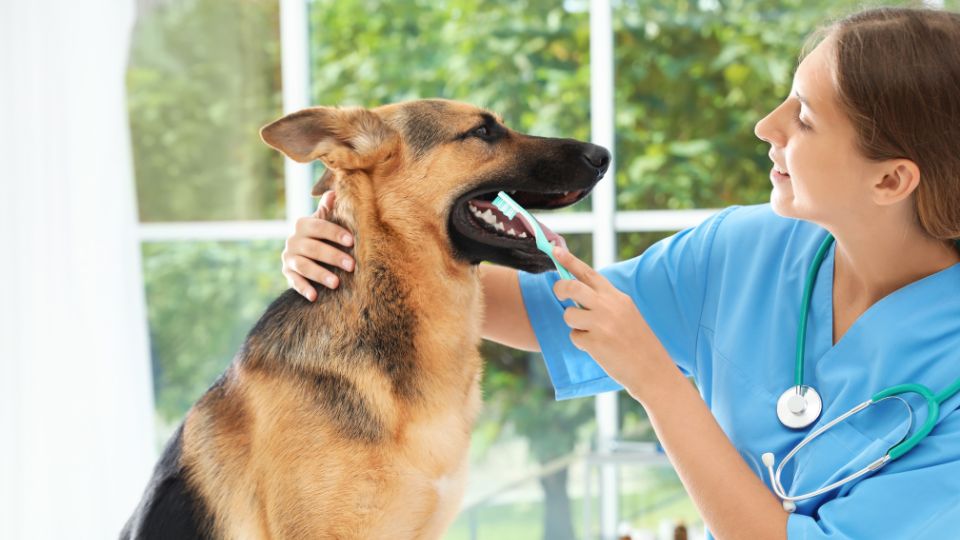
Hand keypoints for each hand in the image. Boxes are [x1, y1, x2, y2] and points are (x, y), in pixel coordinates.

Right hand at [281, 190, 354, 300]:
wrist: (302, 251)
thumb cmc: (321, 234)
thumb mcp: (324, 220)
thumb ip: (328, 208)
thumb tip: (334, 191)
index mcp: (303, 224)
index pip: (319, 226)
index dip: (335, 233)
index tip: (351, 241)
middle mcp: (293, 240)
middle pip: (313, 248)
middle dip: (333, 256)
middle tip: (352, 266)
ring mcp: (288, 257)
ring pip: (304, 265)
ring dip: (320, 274)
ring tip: (336, 283)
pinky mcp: (287, 273)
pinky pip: (294, 281)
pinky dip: (303, 288)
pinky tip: (314, 296)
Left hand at [550, 246, 671, 399]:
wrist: (653, 370)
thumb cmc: (638, 343)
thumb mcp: (626, 313)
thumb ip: (605, 301)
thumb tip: (576, 292)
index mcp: (617, 297)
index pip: (588, 273)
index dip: (569, 261)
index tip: (554, 250)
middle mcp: (609, 306)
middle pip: (572, 287)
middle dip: (559, 288)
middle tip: (559, 294)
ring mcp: (602, 323)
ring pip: (569, 314)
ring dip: (574, 324)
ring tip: (591, 333)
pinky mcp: (595, 342)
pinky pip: (574, 336)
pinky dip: (582, 343)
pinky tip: (598, 348)